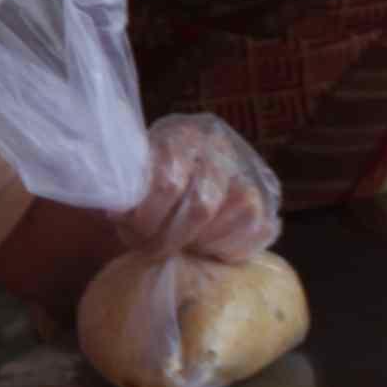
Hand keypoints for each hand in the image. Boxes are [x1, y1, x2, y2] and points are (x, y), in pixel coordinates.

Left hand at [114, 112, 281, 264]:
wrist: (192, 160)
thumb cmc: (153, 172)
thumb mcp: (134, 171)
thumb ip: (127, 189)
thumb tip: (120, 213)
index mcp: (182, 135)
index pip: (168, 182)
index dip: (149, 216)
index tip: (135, 233)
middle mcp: (220, 148)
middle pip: (202, 206)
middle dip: (173, 238)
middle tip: (156, 250)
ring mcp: (247, 170)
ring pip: (236, 215)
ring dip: (203, 242)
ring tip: (182, 245)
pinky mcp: (265, 195)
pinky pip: (257, 229)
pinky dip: (230, 246)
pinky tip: (208, 247)